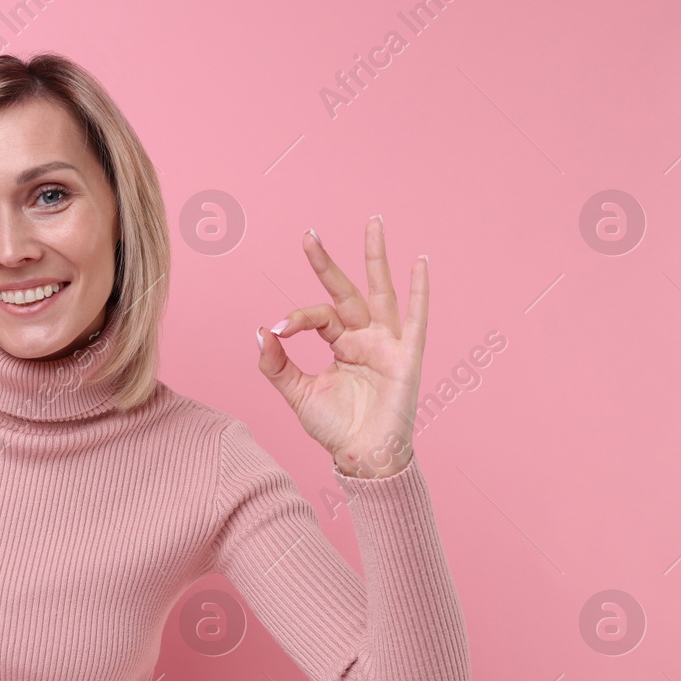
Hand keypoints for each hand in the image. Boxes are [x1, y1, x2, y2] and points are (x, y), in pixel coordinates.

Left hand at [255, 217, 425, 478]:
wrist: (362, 458)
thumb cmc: (336, 428)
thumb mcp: (298, 394)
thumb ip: (277, 365)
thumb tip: (260, 331)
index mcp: (340, 343)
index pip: (317, 316)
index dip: (296, 319)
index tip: (278, 330)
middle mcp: (364, 337)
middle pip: (345, 291)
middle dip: (327, 264)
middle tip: (309, 235)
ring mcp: (387, 343)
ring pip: (380, 292)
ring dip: (376, 258)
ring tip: (373, 222)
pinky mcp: (406, 356)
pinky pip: (416, 319)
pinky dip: (419, 292)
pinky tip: (420, 262)